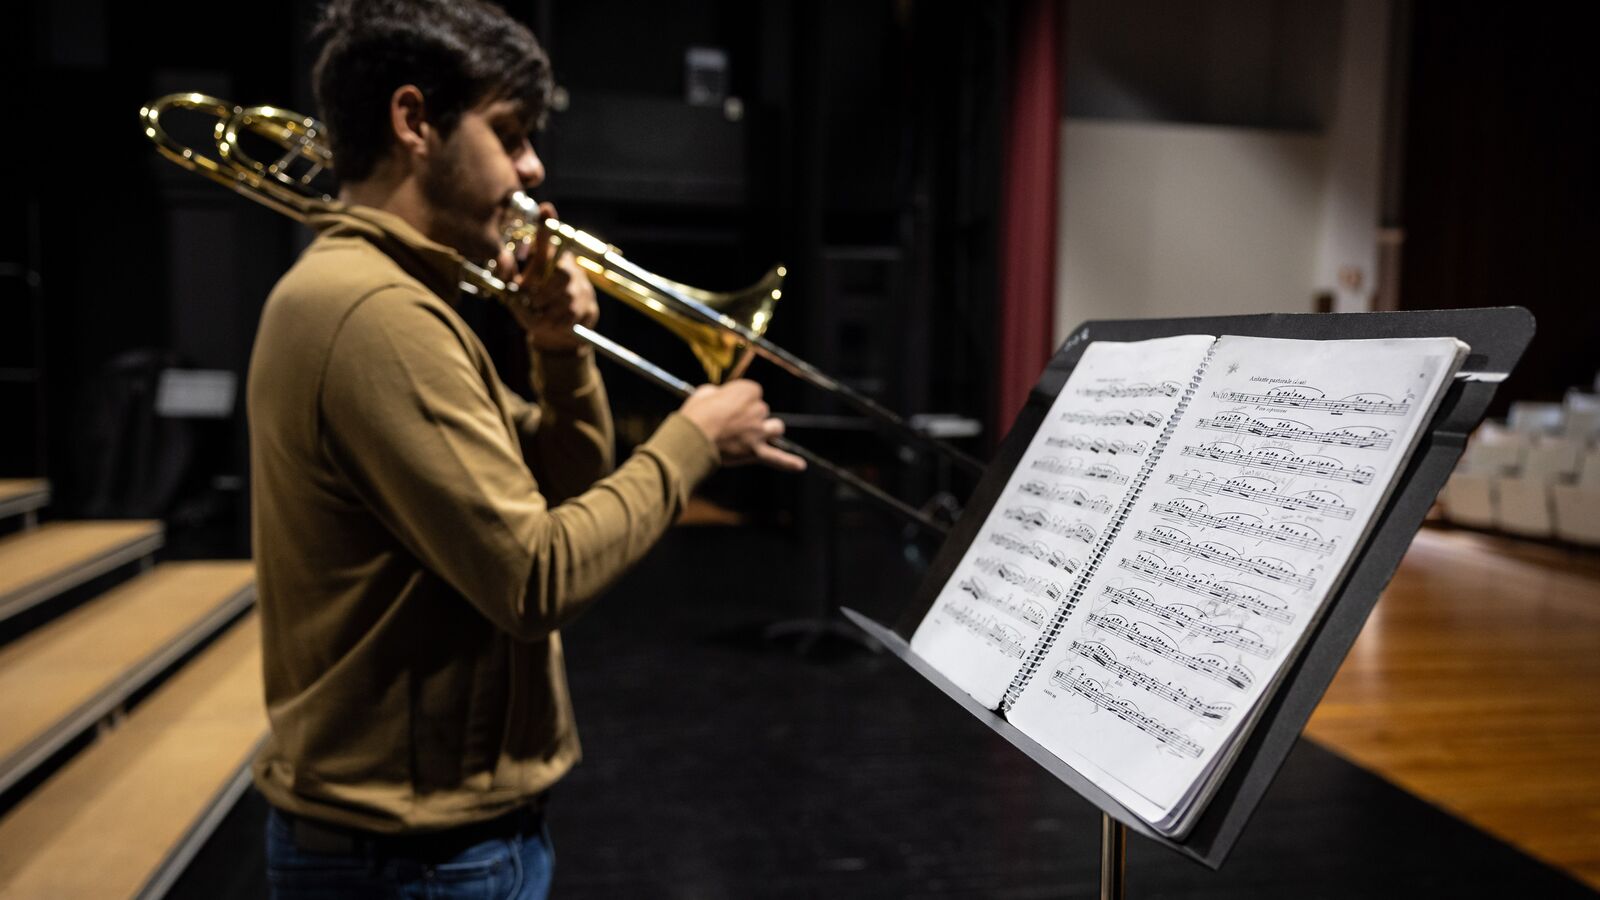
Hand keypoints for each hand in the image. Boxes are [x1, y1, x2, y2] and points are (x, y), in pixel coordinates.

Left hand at [499, 201, 597, 351]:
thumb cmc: (533, 306)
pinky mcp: (588, 307)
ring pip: (564, 295)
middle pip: (560, 272)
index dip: (547, 224)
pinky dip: (554, 321)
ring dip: (545, 306)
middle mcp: (569, 269)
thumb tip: (503, 262)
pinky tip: (549, 320)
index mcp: (550, 260)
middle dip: (540, 287)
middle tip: (527, 295)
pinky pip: (569, 315)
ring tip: (537, 309)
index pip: (549, 240)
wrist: (558, 333)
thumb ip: (507, 276)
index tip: (545, 208)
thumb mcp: (517, 291)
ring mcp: (581, 288)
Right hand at [678, 380, 805, 471]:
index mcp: (748, 391)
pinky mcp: (755, 452)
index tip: (726, 406)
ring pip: (775, 428)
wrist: (692, 437)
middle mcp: (758, 409)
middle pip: (762, 411)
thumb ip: (719, 395)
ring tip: (755, 434)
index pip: (753, 392)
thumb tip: (719, 399)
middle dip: (749, 416)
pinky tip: (800, 466)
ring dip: (768, 430)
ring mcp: (759, 432)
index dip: (739, 400)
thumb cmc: (695, 413)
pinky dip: (788, 462)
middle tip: (729, 424)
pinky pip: (776, 458)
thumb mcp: (705, 393)